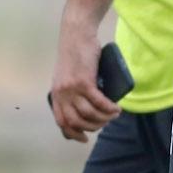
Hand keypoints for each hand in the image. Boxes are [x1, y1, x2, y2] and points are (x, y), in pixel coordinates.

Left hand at [47, 20, 117, 140]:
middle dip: (93, 127)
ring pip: (89, 113)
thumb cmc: (75, 53)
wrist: (76, 34)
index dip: (73, 133)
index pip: (61, 121)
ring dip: (104, 118)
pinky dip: (109, 108)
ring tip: (114, 114)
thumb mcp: (66, 75)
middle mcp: (61, 94)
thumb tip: (84, 106)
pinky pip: (98, 102)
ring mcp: (72, 88)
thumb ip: (70, 90)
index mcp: (56, 94)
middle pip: (76, 121)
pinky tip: (116, 109)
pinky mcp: (84, 81)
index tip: (84, 138)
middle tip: (104, 122)